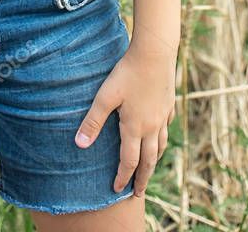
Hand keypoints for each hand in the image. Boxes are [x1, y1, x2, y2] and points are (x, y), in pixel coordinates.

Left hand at [73, 43, 176, 197]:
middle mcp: (152, 127)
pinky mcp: (168, 105)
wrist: (155, 54)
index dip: (122, 176)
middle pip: (148, 160)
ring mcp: (163, 116)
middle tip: (139, 193)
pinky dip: (162, 138)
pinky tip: (160, 135)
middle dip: (142, 178)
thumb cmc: (127, 73)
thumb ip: (93, 121)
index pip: (129, 161)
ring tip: (150, 168)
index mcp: (135, 128)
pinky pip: (166, 128)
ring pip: (160, 146)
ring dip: (154, 161)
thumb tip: (79, 144)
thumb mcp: (105, 97)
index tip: (117, 190)